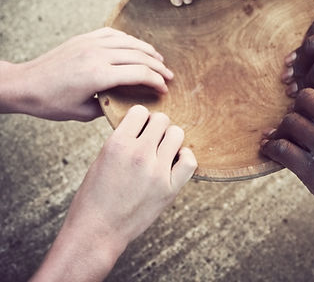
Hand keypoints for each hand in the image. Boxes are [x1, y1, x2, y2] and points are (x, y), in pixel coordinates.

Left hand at [1, 27, 172, 120]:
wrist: (26, 84)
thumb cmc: (52, 102)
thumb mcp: (83, 113)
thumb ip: (109, 106)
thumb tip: (125, 102)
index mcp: (99, 75)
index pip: (139, 74)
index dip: (156, 81)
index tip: (165, 89)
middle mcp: (98, 55)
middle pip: (139, 56)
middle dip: (158, 67)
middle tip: (170, 75)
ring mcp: (91, 43)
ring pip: (130, 42)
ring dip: (148, 51)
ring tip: (159, 59)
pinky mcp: (85, 38)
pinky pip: (115, 34)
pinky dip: (130, 40)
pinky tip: (136, 46)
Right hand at [31, 105, 197, 280]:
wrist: (97, 231)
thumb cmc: (94, 196)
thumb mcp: (102, 158)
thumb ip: (123, 140)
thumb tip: (144, 126)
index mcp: (118, 143)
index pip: (140, 111)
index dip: (140, 118)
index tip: (139, 127)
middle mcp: (139, 153)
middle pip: (162, 119)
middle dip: (156, 126)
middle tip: (152, 139)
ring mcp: (156, 171)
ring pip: (177, 134)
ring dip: (170, 139)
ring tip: (163, 150)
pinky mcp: (169, 189)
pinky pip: (189, 160)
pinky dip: (185, 156)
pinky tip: (175, 160)